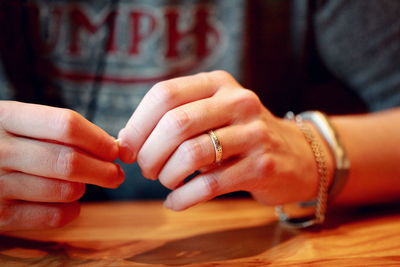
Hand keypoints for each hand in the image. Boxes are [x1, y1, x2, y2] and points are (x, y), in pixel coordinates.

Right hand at [0, 101, 122, 230]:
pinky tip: (69, 203)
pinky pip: (53, 216)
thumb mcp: (19, 124)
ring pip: (65, 190)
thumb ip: (59, 130)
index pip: (66, 125)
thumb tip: (111, 147)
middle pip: (69, 161)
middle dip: (103, 170)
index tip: (114, 150)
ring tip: (82, 184)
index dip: (98, 139)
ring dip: (83, 189)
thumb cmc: (4, 143)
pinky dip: (70, 211)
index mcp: (7, 117)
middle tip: (116, 174)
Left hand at [118, 71, 319, 210]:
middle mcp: (237, 101)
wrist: (295, 154)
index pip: (164, 94)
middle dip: (149, 153)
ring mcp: (253, 133)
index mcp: (217, 83)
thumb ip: (173, 119)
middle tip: (146, 169)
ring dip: (166, 175)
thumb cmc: (239, 135)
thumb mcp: (212, 113)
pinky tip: (175, 202)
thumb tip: (125, 140)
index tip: (128, 148)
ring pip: (191, 154)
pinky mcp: (262, 165)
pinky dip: (183, 198)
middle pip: (175, 124)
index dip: (138, 124)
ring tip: (165, 182)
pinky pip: (210, 185)